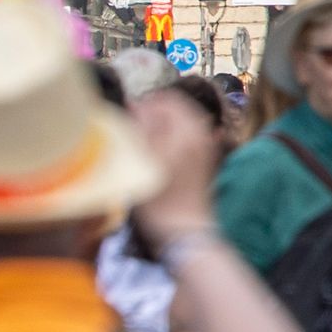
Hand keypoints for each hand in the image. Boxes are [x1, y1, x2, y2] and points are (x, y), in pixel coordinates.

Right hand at [128, 87, 219, 243]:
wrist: (184, 231)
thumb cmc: (159, 198)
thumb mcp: (143, 158)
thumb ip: (140, 126)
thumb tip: (134, 104)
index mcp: (187, 130)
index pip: (165, 100)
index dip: (143, 104)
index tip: (126, 116)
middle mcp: (201, 135)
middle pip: (176, 109)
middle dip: (154, 112)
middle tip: (133, 127)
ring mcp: (205, 148)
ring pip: (182, 123)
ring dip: (162, 126)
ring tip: (143, 141)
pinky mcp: (204, 162)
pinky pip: (187, 138)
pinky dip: (171, 138)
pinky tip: (157, 153)